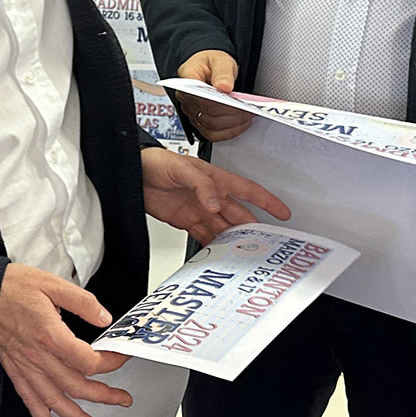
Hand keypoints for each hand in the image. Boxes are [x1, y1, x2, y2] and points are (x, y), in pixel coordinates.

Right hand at [0, 262, 131, 416]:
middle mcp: (38, 356)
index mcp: (50, 335)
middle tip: (121, 399)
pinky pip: (29, 400)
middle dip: (103, 396)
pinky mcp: (15, 370)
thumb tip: (104, 317)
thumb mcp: (53, 284)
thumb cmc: (11, 288)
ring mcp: (26, 366)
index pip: (88, 361)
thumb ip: (82, 302)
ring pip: (55, 400)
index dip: (110, 363)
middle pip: (76, 386)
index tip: (121, 358)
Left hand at [140, 146, 289, 242]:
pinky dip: (213, 245)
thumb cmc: (156, 162)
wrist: (132, 173)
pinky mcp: (186, 220)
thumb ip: (201, 185)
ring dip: (233, 240)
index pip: (248, 191)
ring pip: (224, 228)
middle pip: (238, 215)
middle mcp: (211, 196)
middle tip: (263, 244)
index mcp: (216, 179)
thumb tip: (215, 204)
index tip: (283, 212)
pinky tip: (220, 254)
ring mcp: (200, 209)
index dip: (267, 201)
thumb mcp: (181, 167)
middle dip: (252, 229)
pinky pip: (204, 235)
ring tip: (243, 254)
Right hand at [172, 50, 253, 141]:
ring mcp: (192, 113)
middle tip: (249, 110)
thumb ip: (222, 71)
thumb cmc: (212, 64)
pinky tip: (240, 124)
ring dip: (232, 125)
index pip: (203, 99)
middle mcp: (186, 100)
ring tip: (247, 116)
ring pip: (211, 128)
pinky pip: (212, 135)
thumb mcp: (220, 60)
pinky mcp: (199, 122)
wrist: (210, 69)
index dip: (222, 104)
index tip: (239, 103)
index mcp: (187, 82)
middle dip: (232, 115)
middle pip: (208, 116)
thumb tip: (224, 86)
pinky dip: (228, 133)